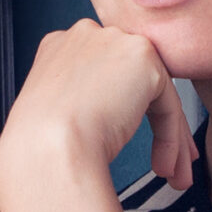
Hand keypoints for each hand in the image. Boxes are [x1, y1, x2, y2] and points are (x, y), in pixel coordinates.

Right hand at [0, 18, 196, 190]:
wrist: (47, 146)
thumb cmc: (40, 143)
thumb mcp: (51, 111)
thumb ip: (75, 100)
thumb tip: (104, 119)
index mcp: (59, 46)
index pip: (102, 73)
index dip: (118, 107)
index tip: (122, 137)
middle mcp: (87, 36)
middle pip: (131, 79)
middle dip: (150, 120)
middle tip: (162, 159)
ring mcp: (115, 42)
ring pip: (153, 93)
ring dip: (168, 137)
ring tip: (170, 175)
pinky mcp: (144, 58)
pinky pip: (168, 104)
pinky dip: (170, 139)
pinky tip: (164, 167)